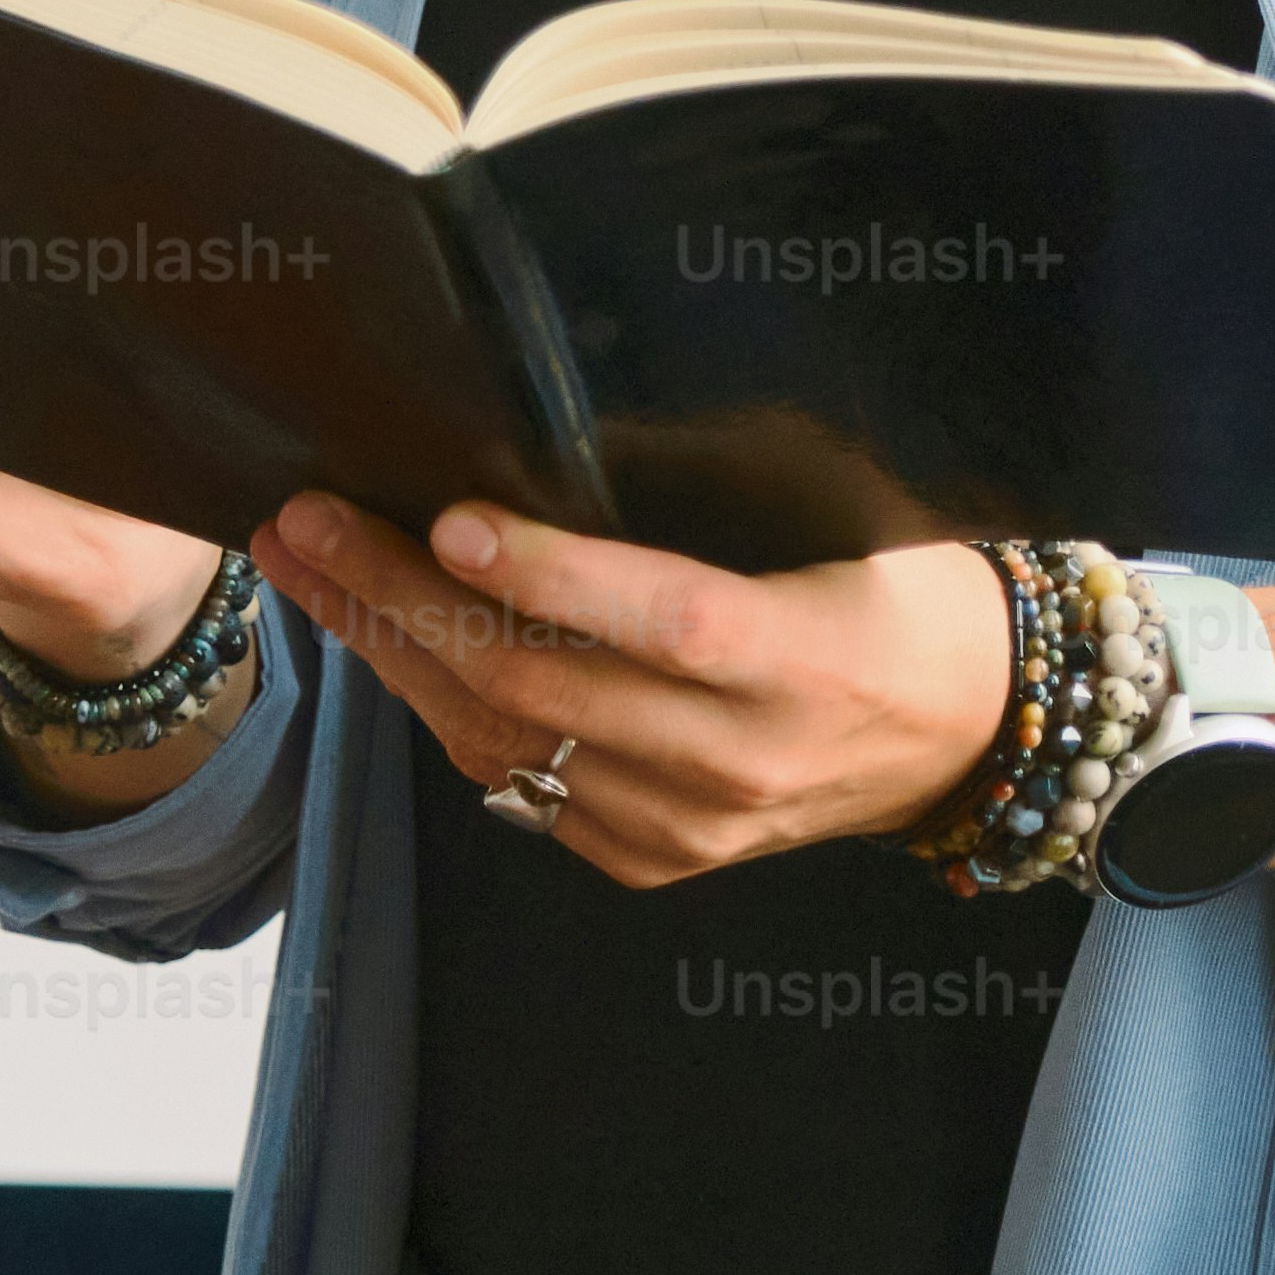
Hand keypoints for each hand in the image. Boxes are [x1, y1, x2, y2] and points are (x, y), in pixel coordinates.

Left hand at [253, 490, 1013, 889]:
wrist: (965, 738)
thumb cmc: (904, 595)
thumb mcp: (856, 522)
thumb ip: (731, 492)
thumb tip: (570, 415)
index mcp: (803, 661)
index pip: (662, 621)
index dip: (549, 575)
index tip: (449, 516)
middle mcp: (737, 761)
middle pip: (540, 684)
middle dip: (403, 599)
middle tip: (311, 520)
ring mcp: (688, 827)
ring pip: (503, 741)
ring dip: (391, 651)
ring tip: (310, 567)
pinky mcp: (653, 860)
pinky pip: (516, 785)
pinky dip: (441, 709)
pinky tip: (385, 641)